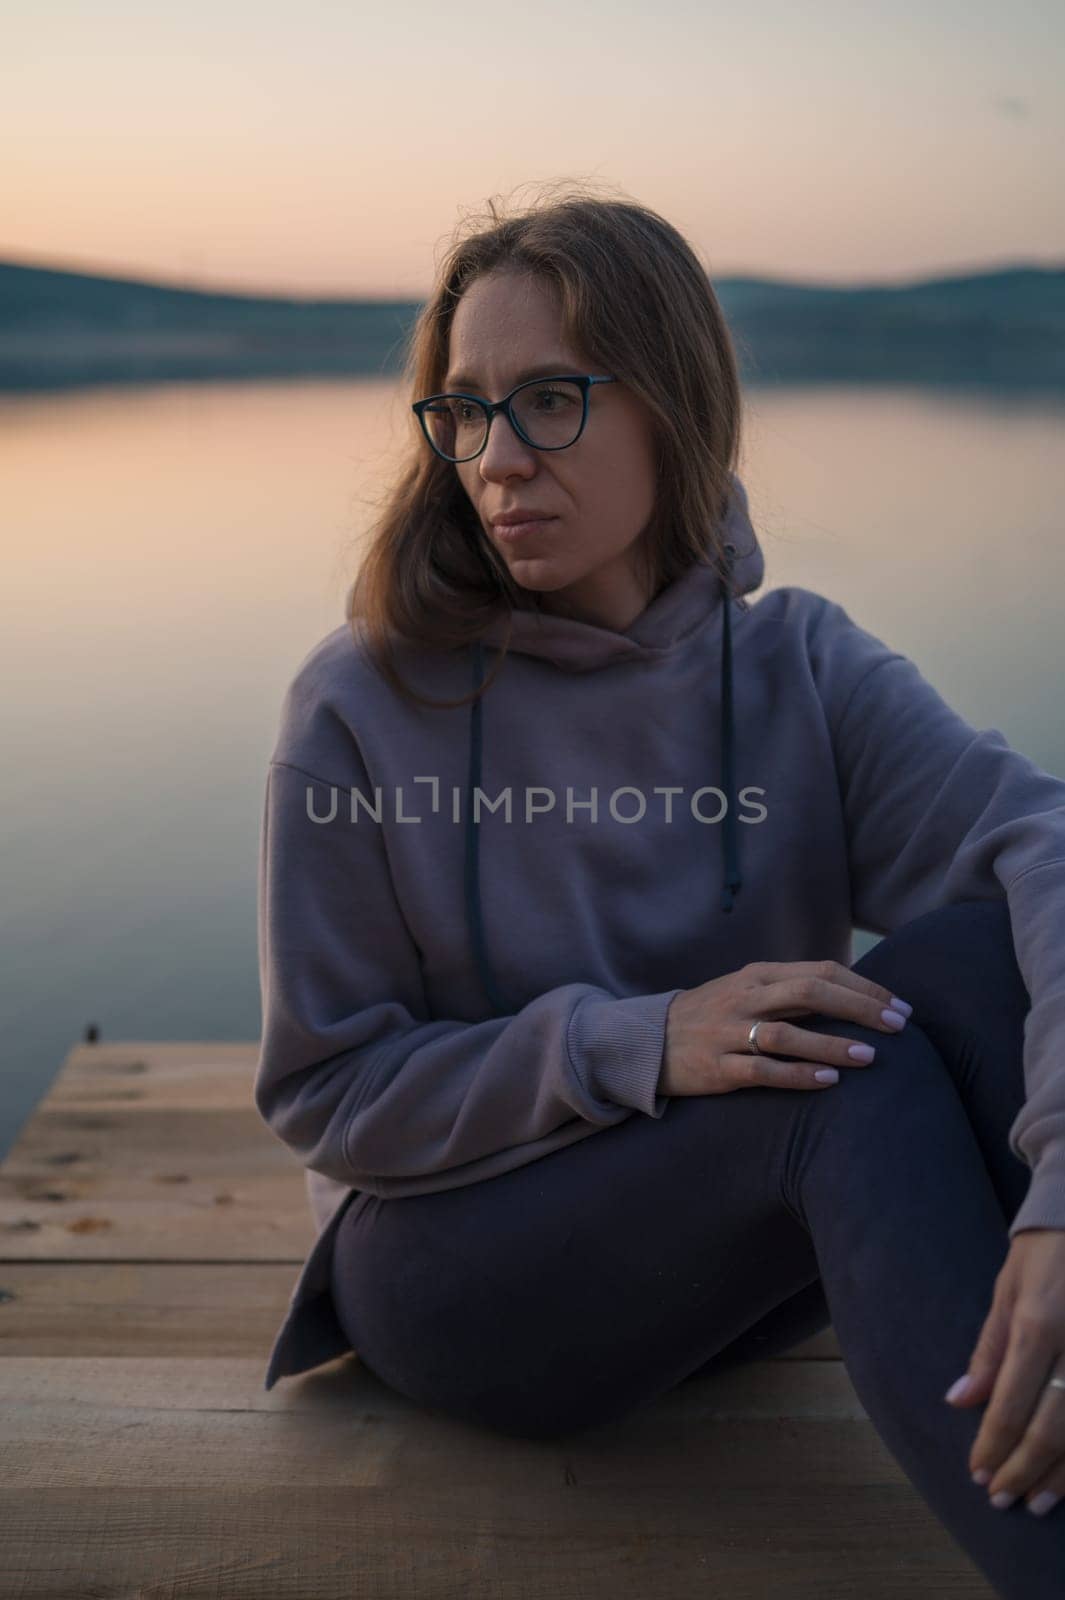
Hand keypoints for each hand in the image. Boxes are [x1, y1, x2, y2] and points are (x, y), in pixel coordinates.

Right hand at [660, 959, 909, 1096]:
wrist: (648, 1041)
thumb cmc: (712, 1016)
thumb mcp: (747, 991)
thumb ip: (791, 992)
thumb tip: (855, 998)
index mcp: (757, 975)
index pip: (821, 971)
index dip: (865, 987)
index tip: (900, 1007)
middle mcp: (745, 998)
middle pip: (810, 992)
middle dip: (860, 1007)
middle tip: (898, 1026)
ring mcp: (729, 1033)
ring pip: (788, 1033)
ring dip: (832, 1043)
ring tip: (870, 1057)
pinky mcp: (718, 1068)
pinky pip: (763, 1071)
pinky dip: (798, 1075)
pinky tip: (828, 1081)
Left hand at [945, 1228, 1064, 1516]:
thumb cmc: (1045, 1252)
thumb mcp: (1007, 1289)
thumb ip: (989, 1349)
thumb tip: (960, 1401)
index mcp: (1038, 1324)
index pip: (1010, 1402)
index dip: (993, 1444)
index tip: (978, 1472)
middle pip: (1051, 1426)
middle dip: (1024, 1469)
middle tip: (1002, 1498)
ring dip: (1063, 1474)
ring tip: (1039, 1503)